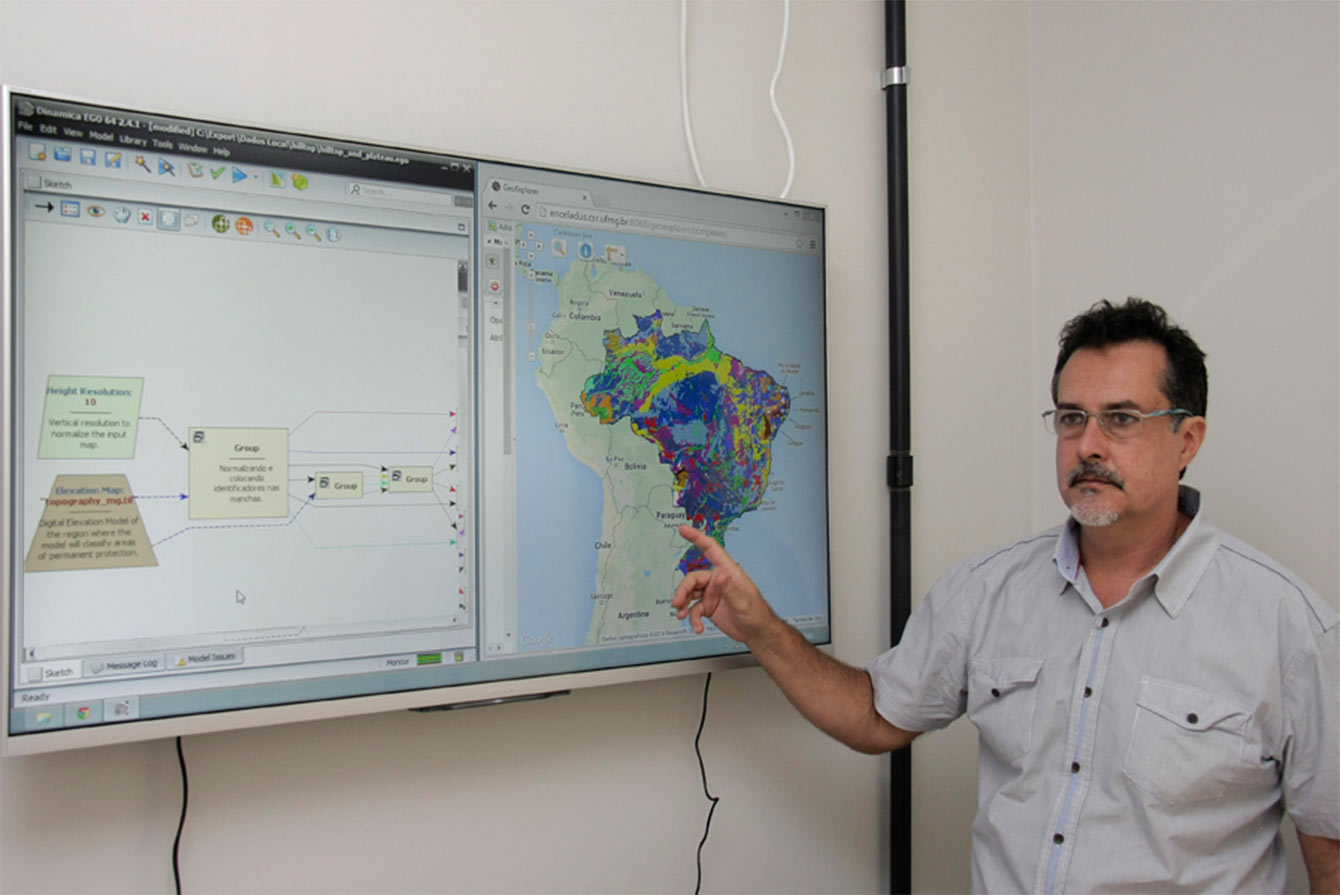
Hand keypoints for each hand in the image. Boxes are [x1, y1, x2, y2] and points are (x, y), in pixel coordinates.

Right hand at [672, 525, 777, 643]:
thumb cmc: (757, 613)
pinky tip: (697, 627)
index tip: (683, 529)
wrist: (757, 633)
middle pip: (693, 578)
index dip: (697, 537)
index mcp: (727, 572)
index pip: (711, 549)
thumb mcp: (743, 601)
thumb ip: (729, 588)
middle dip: (683, 590)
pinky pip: (693, 609)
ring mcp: (712, 594)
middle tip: (677, 602)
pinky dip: (692, 618)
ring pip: (689, 593)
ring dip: (683, 603)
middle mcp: (717, 581)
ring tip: (681, 615)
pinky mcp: (708, 607)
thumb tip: (719, 575)